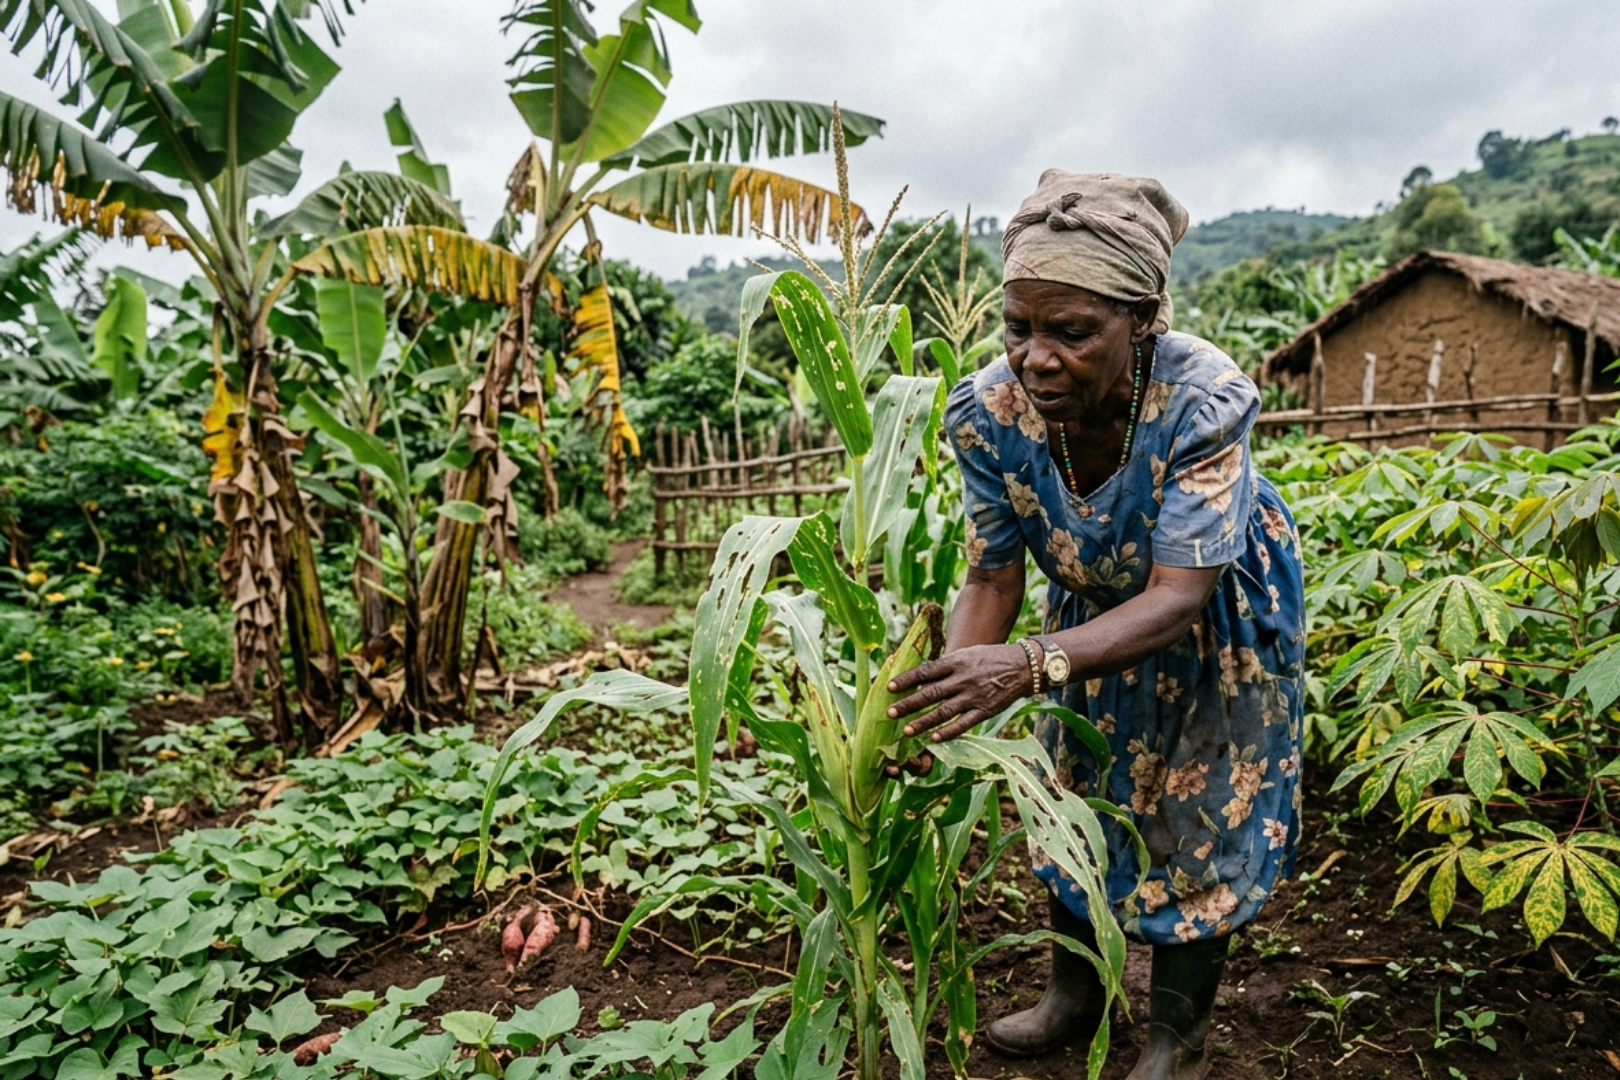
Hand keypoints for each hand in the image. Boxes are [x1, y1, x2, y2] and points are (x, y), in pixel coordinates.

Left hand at [881, 642, 1034, 771]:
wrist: (1022, 666)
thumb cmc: (989, 659)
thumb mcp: (966, 655)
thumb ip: (945, 666)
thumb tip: (920, 677)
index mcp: (956, 662)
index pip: (926, 671)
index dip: (906, 680)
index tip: (889, 687)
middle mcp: (963, 679)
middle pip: (930, 693)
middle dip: (908, 704)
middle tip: (889, 714)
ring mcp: (974, 696)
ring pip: (943, 711)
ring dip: (923, 722)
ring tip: (907, 731)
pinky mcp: (985, 711)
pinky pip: (963, 724)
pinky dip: (948, 732)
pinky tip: (934, 739)